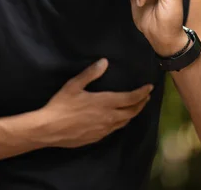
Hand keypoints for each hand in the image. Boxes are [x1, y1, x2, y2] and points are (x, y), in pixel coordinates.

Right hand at [38, 59, 152, 147]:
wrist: (50, 129)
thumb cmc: (61, 105)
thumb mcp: (73, 85)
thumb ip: (90, 73)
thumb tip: (104, 62)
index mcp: (105, 102)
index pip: (130, 98)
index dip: (142, 93)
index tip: (150, 87)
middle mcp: (109, 117)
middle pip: (132, 111)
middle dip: (142, 103)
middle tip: (146, 97)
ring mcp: (104, 129)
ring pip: (125, 122)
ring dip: (133, 113)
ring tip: (136, 107)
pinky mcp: (98, 137)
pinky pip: (115, 129)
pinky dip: (122, 122)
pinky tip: (118, 119)